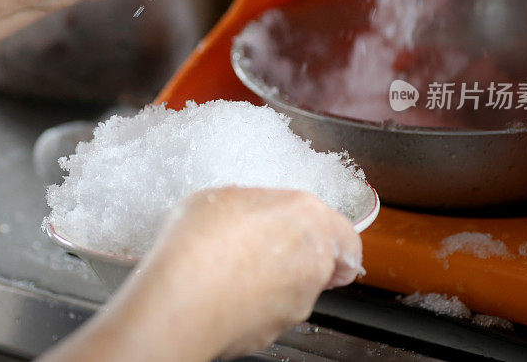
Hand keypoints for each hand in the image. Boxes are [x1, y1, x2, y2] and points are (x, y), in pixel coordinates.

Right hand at [141, 187, 363, 358]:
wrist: (181, 301)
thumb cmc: (199, 245)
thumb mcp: (222, 196)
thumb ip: (255, 203)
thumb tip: (253, 210)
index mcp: (307, 216)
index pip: (345, 234)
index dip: (330, 236)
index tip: (313, 235)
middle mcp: (312, 261)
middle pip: (319, 260)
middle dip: (293, 255)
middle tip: (260, 247)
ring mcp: (298, 300)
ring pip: (296, 288)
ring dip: (273, 279)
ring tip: (231, 269)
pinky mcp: (277, 330)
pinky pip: (272, 312)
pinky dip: (255, 304)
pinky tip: (224, 292)